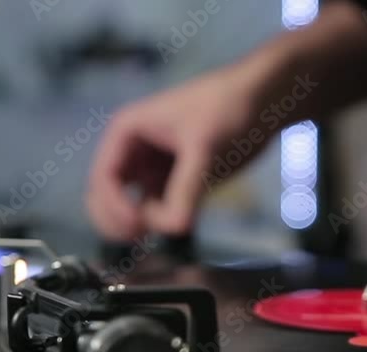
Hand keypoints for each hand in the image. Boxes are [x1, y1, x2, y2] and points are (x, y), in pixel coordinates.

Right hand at [88, 67, 263, 238]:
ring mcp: (153, 168)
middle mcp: (134, 151)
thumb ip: (186, 189)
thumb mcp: (204, 148)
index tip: (139, 224)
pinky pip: (158, 209)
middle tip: (144, 235)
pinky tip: (182, 222)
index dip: (113, 206)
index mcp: (128, 132)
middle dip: (119, 219)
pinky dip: (163, 220)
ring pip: (131, 206)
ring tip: (172, 224)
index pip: (103, 178)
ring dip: (142, 223)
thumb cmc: (227, 109)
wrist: (263, 101)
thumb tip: (174, 229)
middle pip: (106, 197)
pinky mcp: (176, 182)